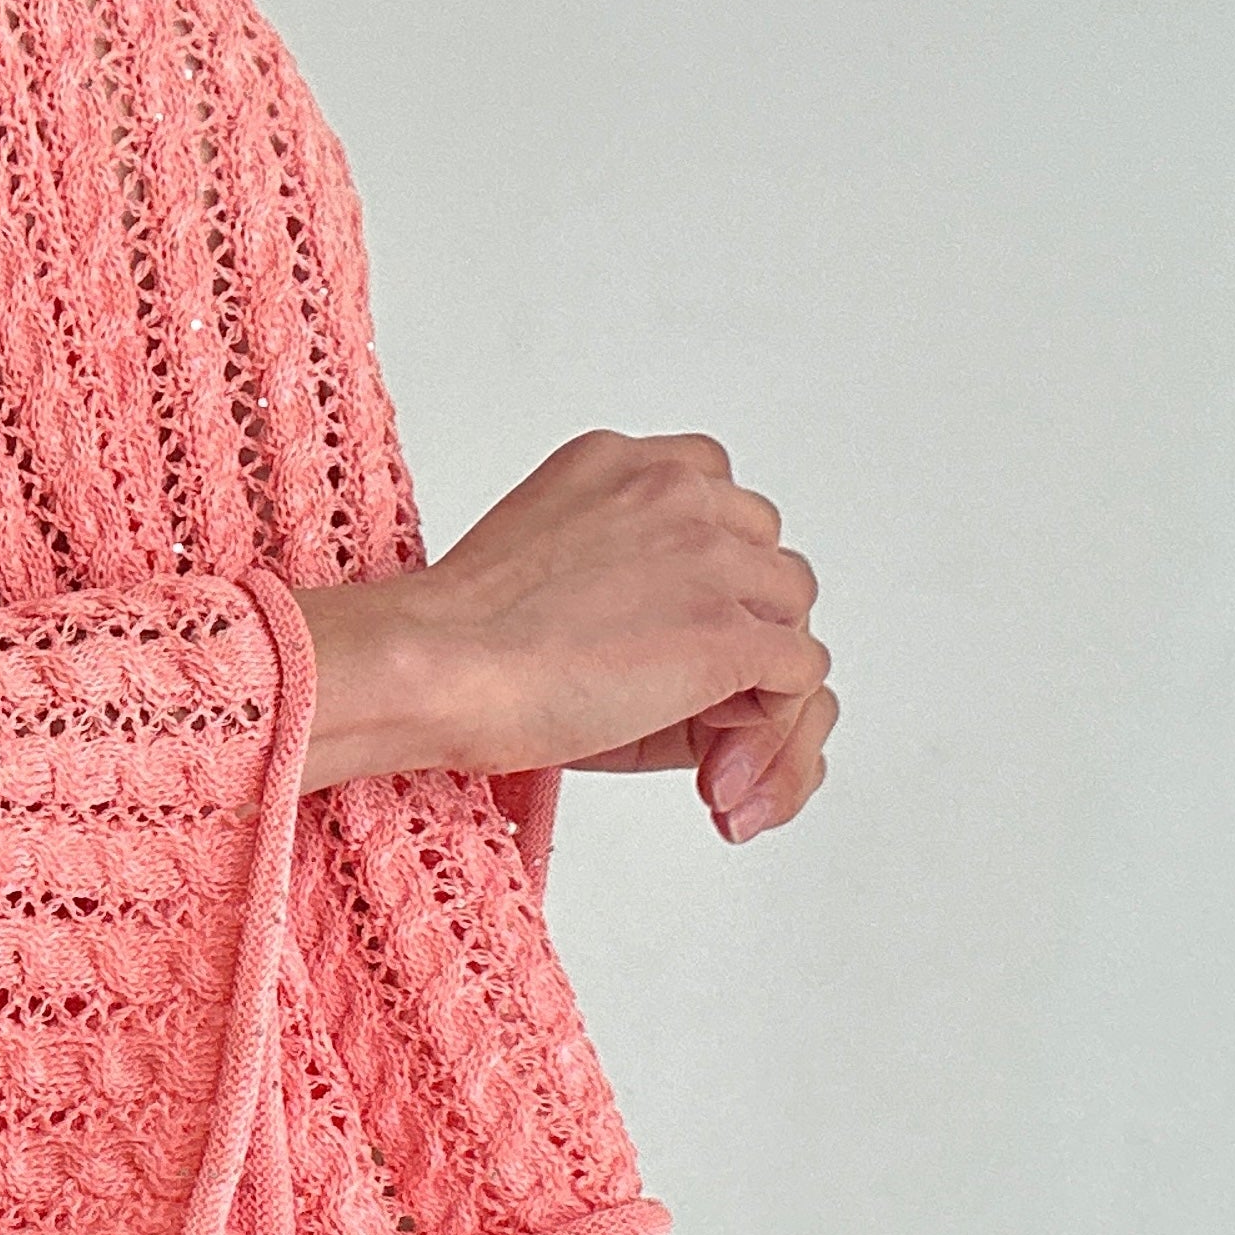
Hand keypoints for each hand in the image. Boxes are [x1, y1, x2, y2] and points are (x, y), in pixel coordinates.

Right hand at [288, 429, 836, 839]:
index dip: (711, 583)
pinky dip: (769, 730)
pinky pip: (801, 676)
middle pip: (764, 564)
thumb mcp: (551, 568)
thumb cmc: (459, 643)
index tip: (673, 642)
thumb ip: (628, 573)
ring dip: (757, 687)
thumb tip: (686, 648)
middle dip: (740, 639)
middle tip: (694, 719)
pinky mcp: (728, 633)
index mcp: (622, 465)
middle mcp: (676, 491)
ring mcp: (711, 559)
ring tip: (705, 752)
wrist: (434, 667)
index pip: (718, 506)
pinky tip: (713, 768)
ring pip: (790, 616)